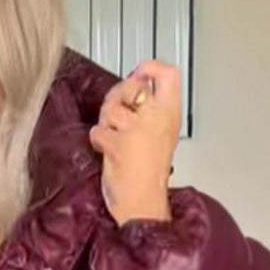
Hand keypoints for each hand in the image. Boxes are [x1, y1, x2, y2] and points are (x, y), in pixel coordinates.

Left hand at [89, 59, 181, 225]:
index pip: (169, 75)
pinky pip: (98, 131)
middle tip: (117, 113)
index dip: (150, 67)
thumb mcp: (161, 134)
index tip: (140, 72)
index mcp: (171, 115)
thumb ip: (151, 109)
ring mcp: (137, 130)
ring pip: (110, 108)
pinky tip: (109, 151)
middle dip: (116, 96)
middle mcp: (157, 119)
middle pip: (131, 86)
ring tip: (115, 137)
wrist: (144, 202)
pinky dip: (98, 140)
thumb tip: (135, 82)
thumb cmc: (149, 171)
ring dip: (106, 122)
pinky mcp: (118, 144)